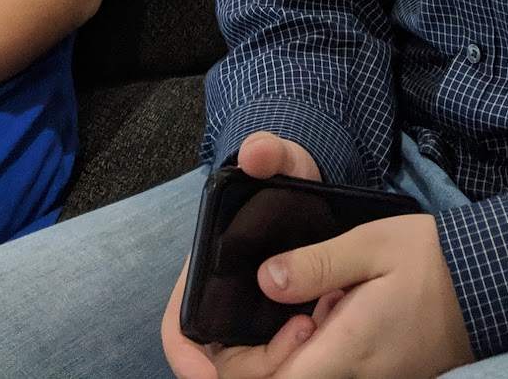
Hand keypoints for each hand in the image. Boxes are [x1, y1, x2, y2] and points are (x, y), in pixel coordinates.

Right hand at [161, 133, 326, 378]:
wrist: (315, 189)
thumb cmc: (286, 177)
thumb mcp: (282, 160)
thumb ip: (269, 152)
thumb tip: (256, 152)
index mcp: (204, 272)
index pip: (180, 330)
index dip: (186, 359)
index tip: (208, 378)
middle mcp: (223, 302)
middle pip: (225, 359)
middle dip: (259, 360)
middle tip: (302, 333)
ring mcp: (253, 317)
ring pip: (257, 364)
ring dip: (283, 358)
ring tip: (317, 323)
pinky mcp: (284, 322)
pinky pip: (286, 355)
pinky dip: (304, 352)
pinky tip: (327, 323)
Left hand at [245, 213, 472, 378]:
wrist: (492, 285)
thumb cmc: (434, 262)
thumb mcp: (371, 245)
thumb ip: (316, 264)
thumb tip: (265, 280)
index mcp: (347, 350)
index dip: (243, 364)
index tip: (243, 327)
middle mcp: (355, 377)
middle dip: (266, 352)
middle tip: (282, 300)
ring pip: (309, 376)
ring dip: (294, 348)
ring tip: (313, 299)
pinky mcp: (381, 373)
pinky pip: (334, 369)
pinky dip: (319, 344)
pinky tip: (333, 308)